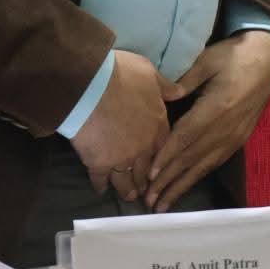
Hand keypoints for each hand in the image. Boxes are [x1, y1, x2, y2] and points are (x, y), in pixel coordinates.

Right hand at [70, 50, 170, 200]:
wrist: (90, 87)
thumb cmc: (122, 75)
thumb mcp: (150, 73)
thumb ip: (165, 86)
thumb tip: (180, 92)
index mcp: (157, 125)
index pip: (164, 147)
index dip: (162, 158)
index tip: (161, 167)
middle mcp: (143, 146)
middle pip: (147, 169)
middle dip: (147, 180)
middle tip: (147, 191)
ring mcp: (121, 157)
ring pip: (127, 180)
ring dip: (128, 189)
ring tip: (129, 196)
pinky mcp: (98, 163)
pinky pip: (100, 180)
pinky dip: (101, 186)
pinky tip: (101, 190)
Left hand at [146, 30, 269, 211]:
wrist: (269, 57)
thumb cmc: (235, 55)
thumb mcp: (208, 60)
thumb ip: (185, 80)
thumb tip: (163, 97)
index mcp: (218, 106)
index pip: (187, 136)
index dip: (167, 156)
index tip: (150, 174)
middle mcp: (227, 127)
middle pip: (192, 157)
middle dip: (169, 180)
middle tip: (148, 200)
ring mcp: (235, 135)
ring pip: (204, 165)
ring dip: (182, 185)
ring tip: (162, 204)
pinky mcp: (239, 138)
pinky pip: (215, 161)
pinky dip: (198, 176)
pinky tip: (185, 186)